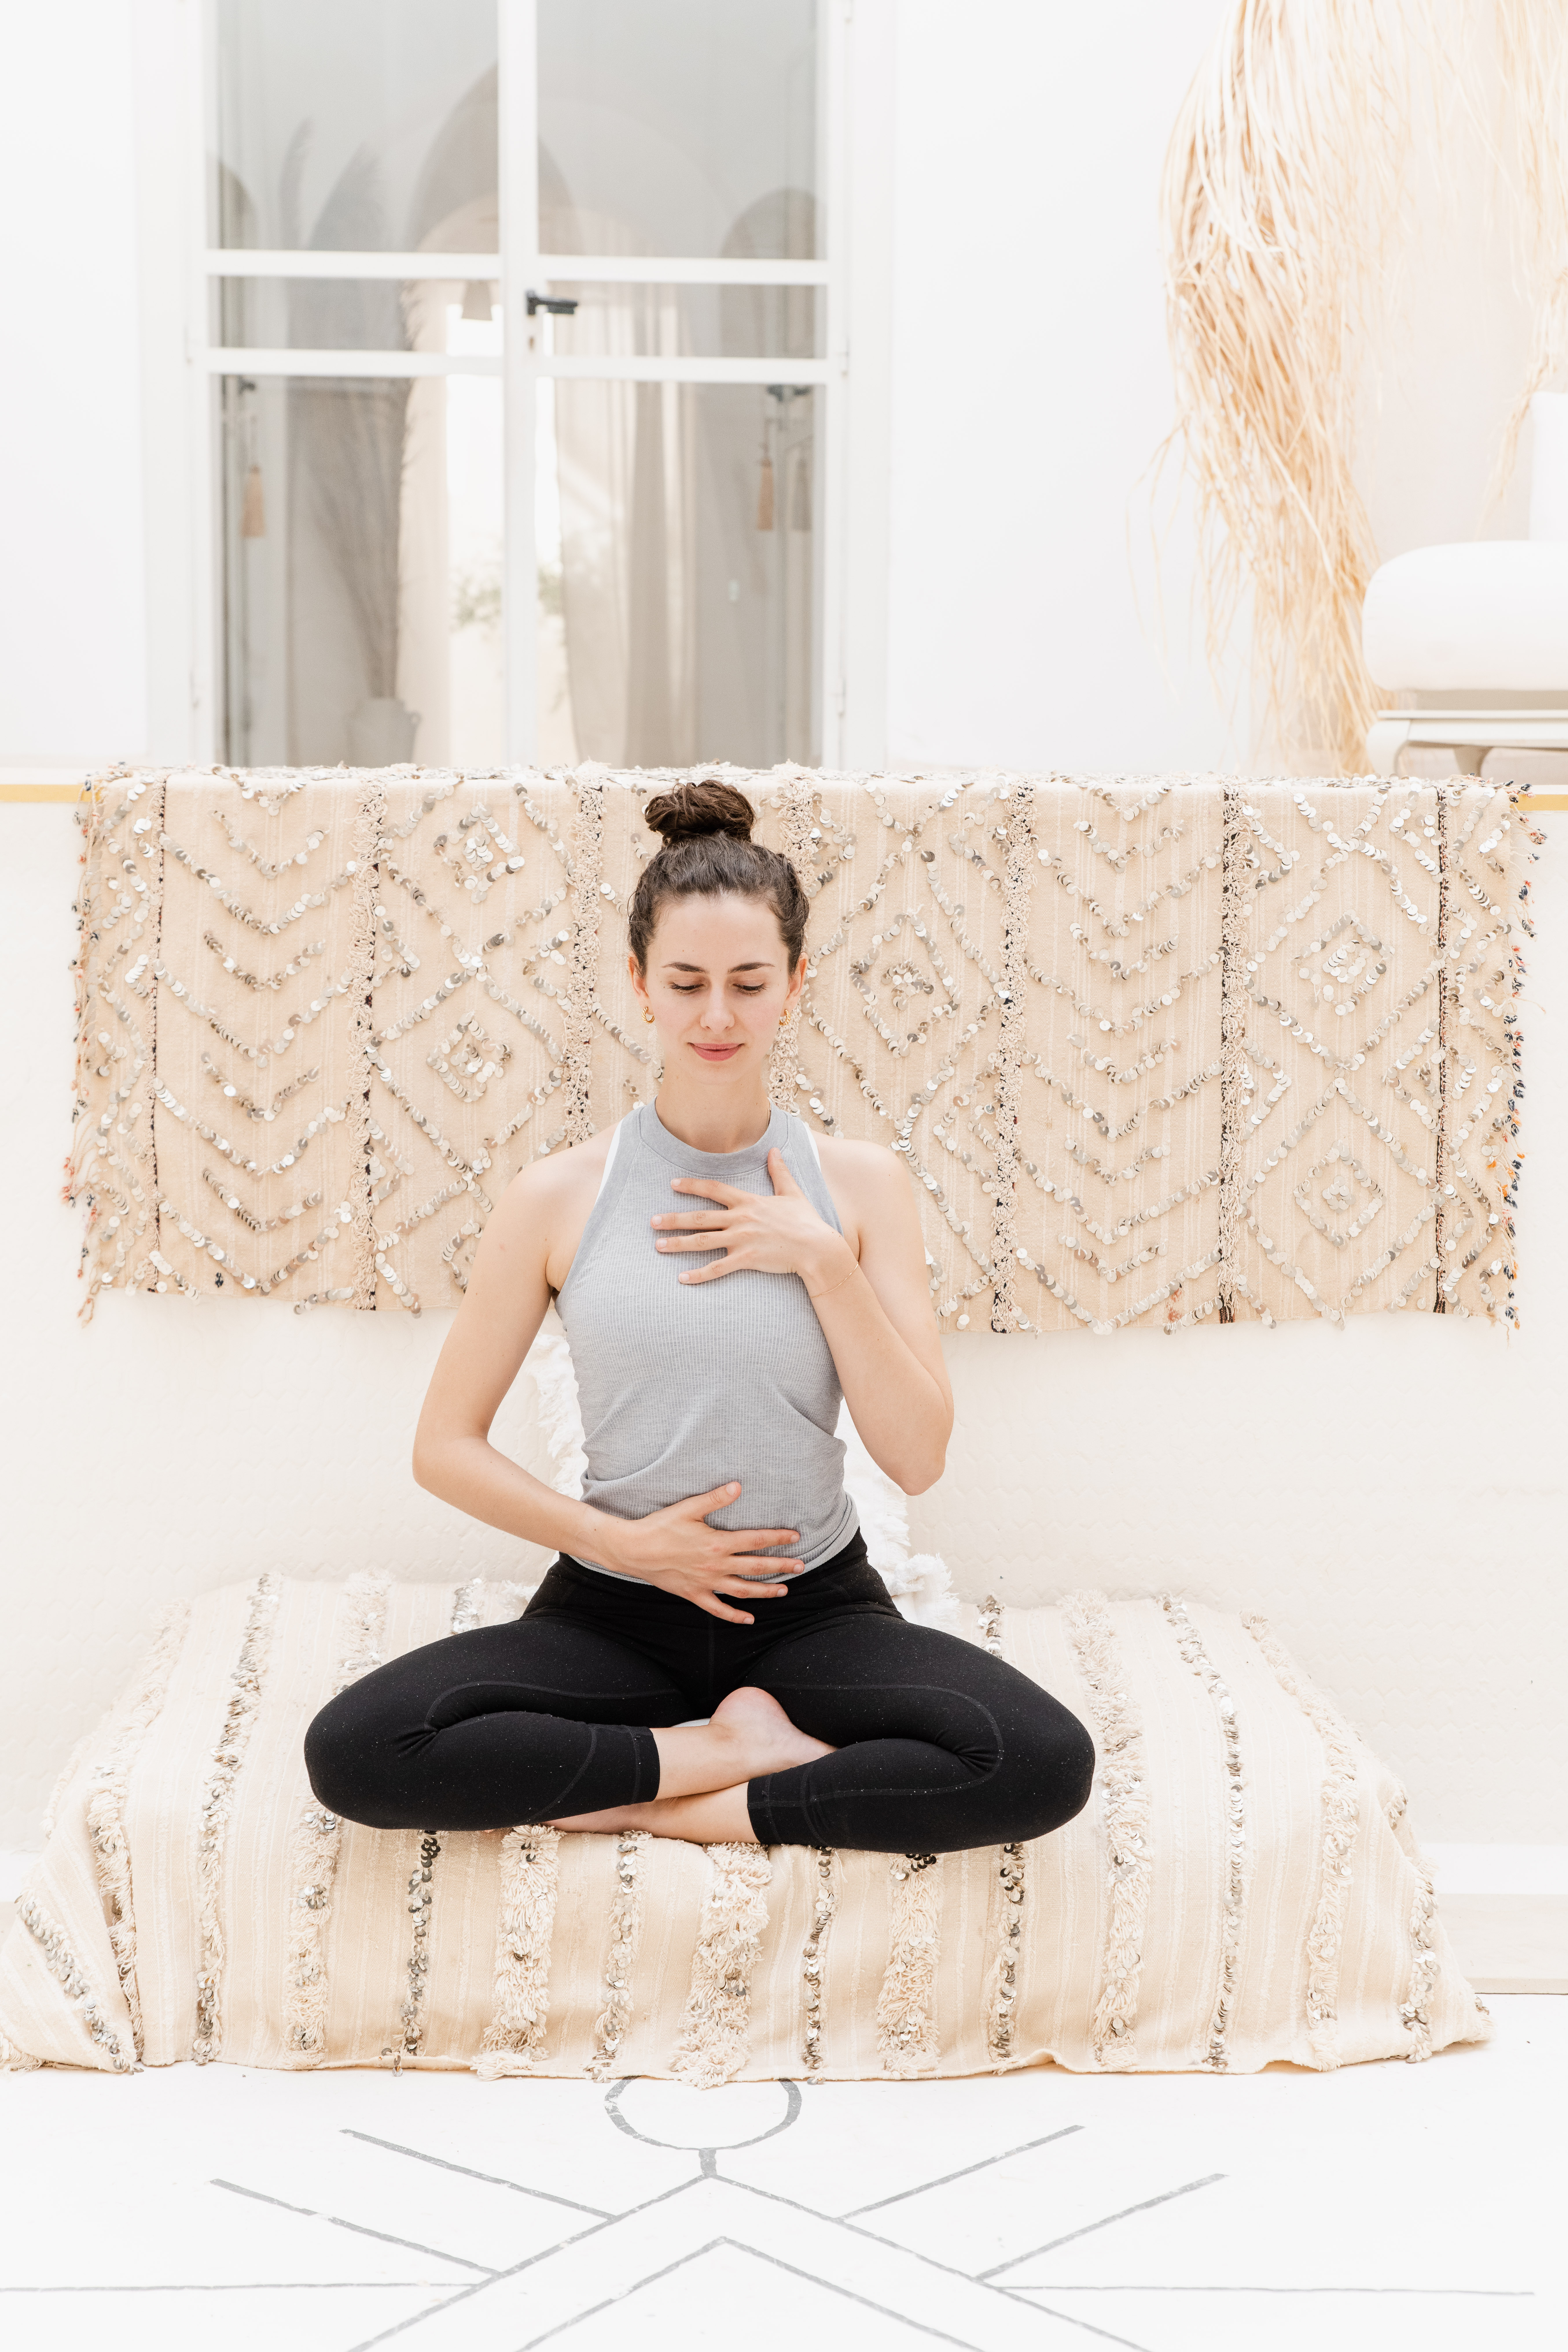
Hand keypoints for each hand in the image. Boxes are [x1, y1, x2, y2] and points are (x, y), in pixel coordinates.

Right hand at [587, 1481, 801, 1622]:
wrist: (634, 1550)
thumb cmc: (660, 1526)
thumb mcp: (688, 1508)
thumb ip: (715, 1498)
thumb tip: (738, 1486)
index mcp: (717, 1543)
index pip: (756, 1540)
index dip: (778, 1538)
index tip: (796, 1537)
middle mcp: (716, 1566)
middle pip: (756, 1567)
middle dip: (781, 1566)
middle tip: (802, 1566)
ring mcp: (706, 1583)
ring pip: (743, 1590)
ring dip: (765, 1591)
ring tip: (784, 1590)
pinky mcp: (694, 1594)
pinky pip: (718, 1609)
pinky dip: (735, 1616)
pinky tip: (749, 1619)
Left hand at [652, 1148, 855, 1294]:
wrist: (818, 1247)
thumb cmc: (806, 1221)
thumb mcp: (792, 1192)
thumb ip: (779, 1172)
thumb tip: (774, 1150)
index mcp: (748, 1202)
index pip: (714, 1190)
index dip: (692, 1186)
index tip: (672, 1184)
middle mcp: (740, 1219)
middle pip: (699, 1217)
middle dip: (673, 1219)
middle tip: (651, 1222)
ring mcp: (742, 1240)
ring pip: (702, 1241)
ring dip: (678, 1244)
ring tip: (658, 1246)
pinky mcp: (746, 1260)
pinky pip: (717, 1268)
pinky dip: (698, 1274)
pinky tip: (682, 1278)